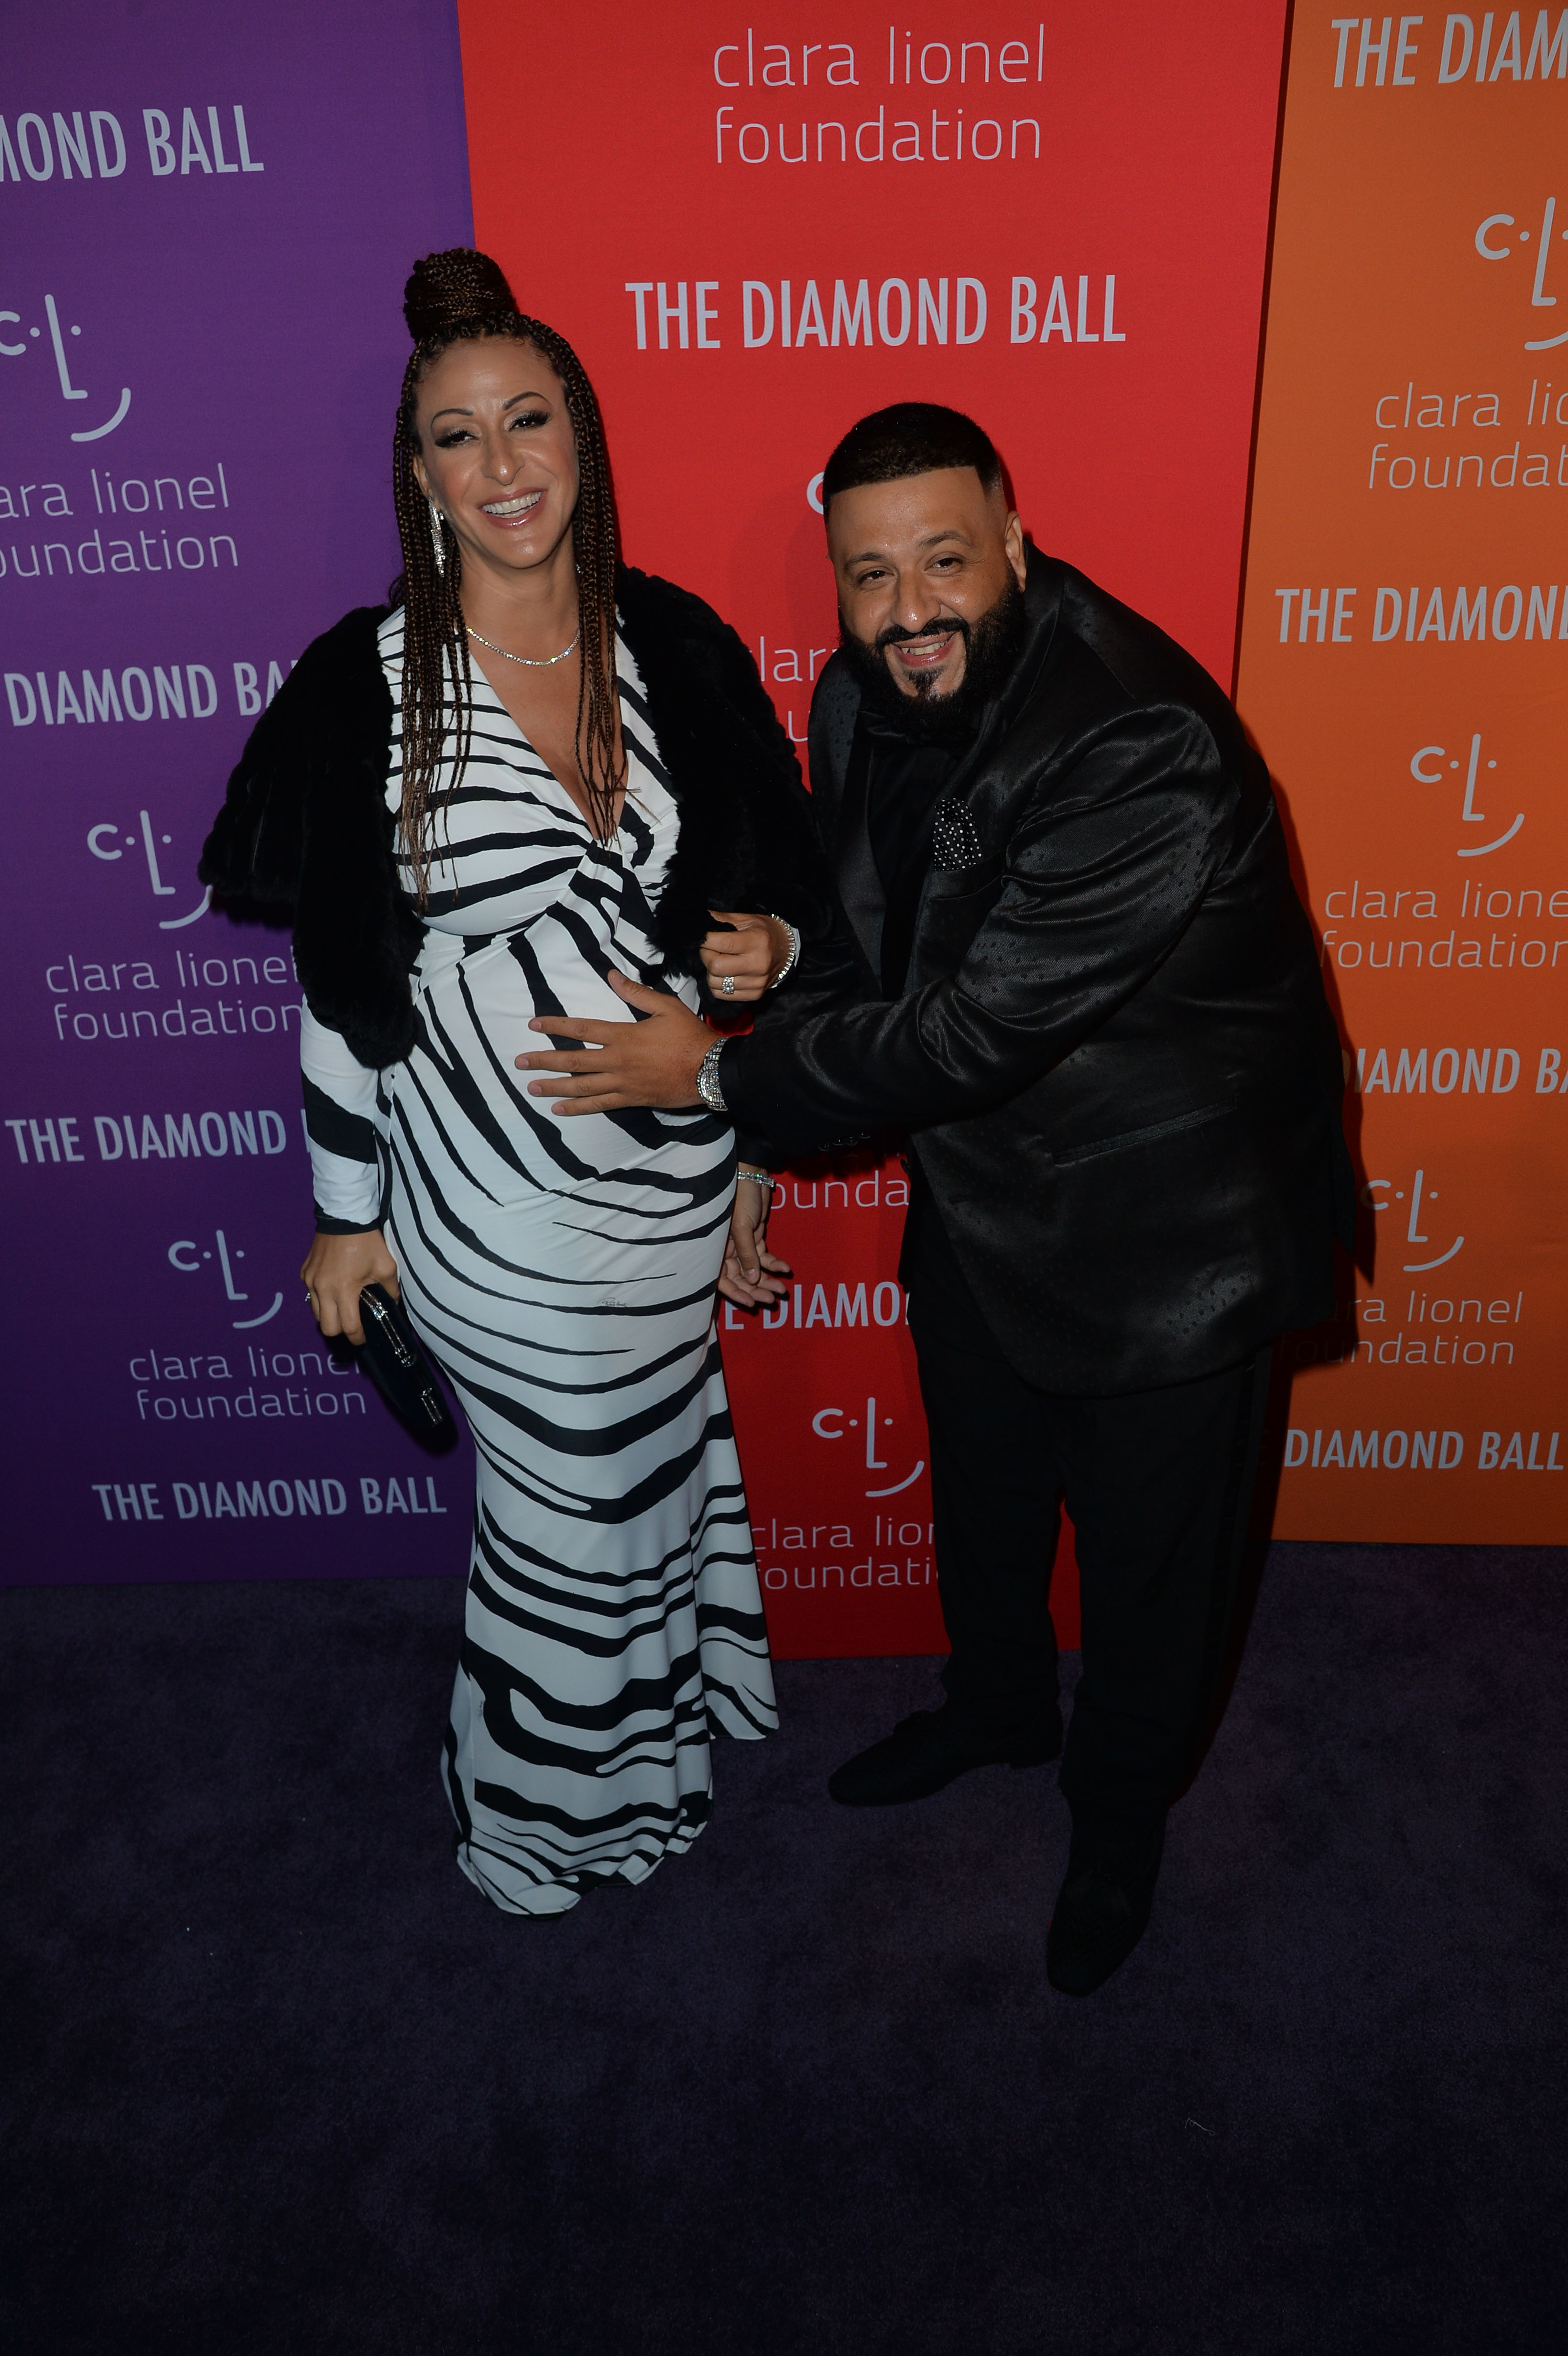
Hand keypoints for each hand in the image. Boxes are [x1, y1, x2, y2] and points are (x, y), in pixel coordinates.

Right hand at [301, 1229, 398, 1344]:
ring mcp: (310, 1281)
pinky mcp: (305, 1272)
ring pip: (316, 1313)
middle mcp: (322, 1289)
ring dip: (329, 1315)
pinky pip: (310, 1294)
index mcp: (344, 1290)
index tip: (363, 1339)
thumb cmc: (368, 1242)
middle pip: (327, 1327)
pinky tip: (334, 1288)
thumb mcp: (386, 1268)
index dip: (357, 1338)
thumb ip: (391, 1291)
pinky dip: (321, 1298)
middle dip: (341, 1330)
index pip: (348, 1327)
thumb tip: (393, 1306)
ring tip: (343, 1307)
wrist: (344, 1216)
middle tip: (353, 1324)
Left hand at [517, 972, 713, 1111]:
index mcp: (623, 1035)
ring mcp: (622, 1083)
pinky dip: (578, 1108)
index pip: (581, 1029)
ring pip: (581, 1086)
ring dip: (554, 1087)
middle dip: (544, 1061)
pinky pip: (599, 1105)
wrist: (711, 1071)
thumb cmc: (690, 1037)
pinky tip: (559, 1110)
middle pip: (573, 1060)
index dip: (555, 1025)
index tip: (533, 1025)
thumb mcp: (666, 1007)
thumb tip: (612, 976)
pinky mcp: (631, 1099)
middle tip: (519, 1062)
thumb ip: (636, 993)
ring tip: (531, 1088)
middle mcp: (617, 1061)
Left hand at [701, 911, 792, 1003]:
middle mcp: (758, 964)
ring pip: (715, 983)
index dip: (705, 940)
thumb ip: (722, 919)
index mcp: (757, 941)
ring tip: (719, 961)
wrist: (786, 950)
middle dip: (706, 956)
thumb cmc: (765, 933)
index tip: (703, 937)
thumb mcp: (746, 920)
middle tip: (709, 949)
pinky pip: (722, 995)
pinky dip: (717, 985)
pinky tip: (724, 974)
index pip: (721, 943)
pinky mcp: (754, 994)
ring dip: (711, 972)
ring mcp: (757, 982)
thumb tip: (700, 920)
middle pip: (716, 966)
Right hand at [719, 1178, 791, 1308]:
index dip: (736, 1293)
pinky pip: (765, 1257)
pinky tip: (786, 1268)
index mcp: (716, 1250)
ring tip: (783, 1290)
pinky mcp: (756, 1239)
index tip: (751, 1303)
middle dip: (756, 1290)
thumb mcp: (742, 1227)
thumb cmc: (739, 1198)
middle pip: (741, 1279)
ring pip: (755, 1270)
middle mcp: (727, 1251)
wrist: (752, 1176)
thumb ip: (746, 1254)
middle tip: (772, 1299)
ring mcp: (742, 1246)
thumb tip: (752, 1279)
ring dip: (769, 1280)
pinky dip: (775, 1264)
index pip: (723, 1280)